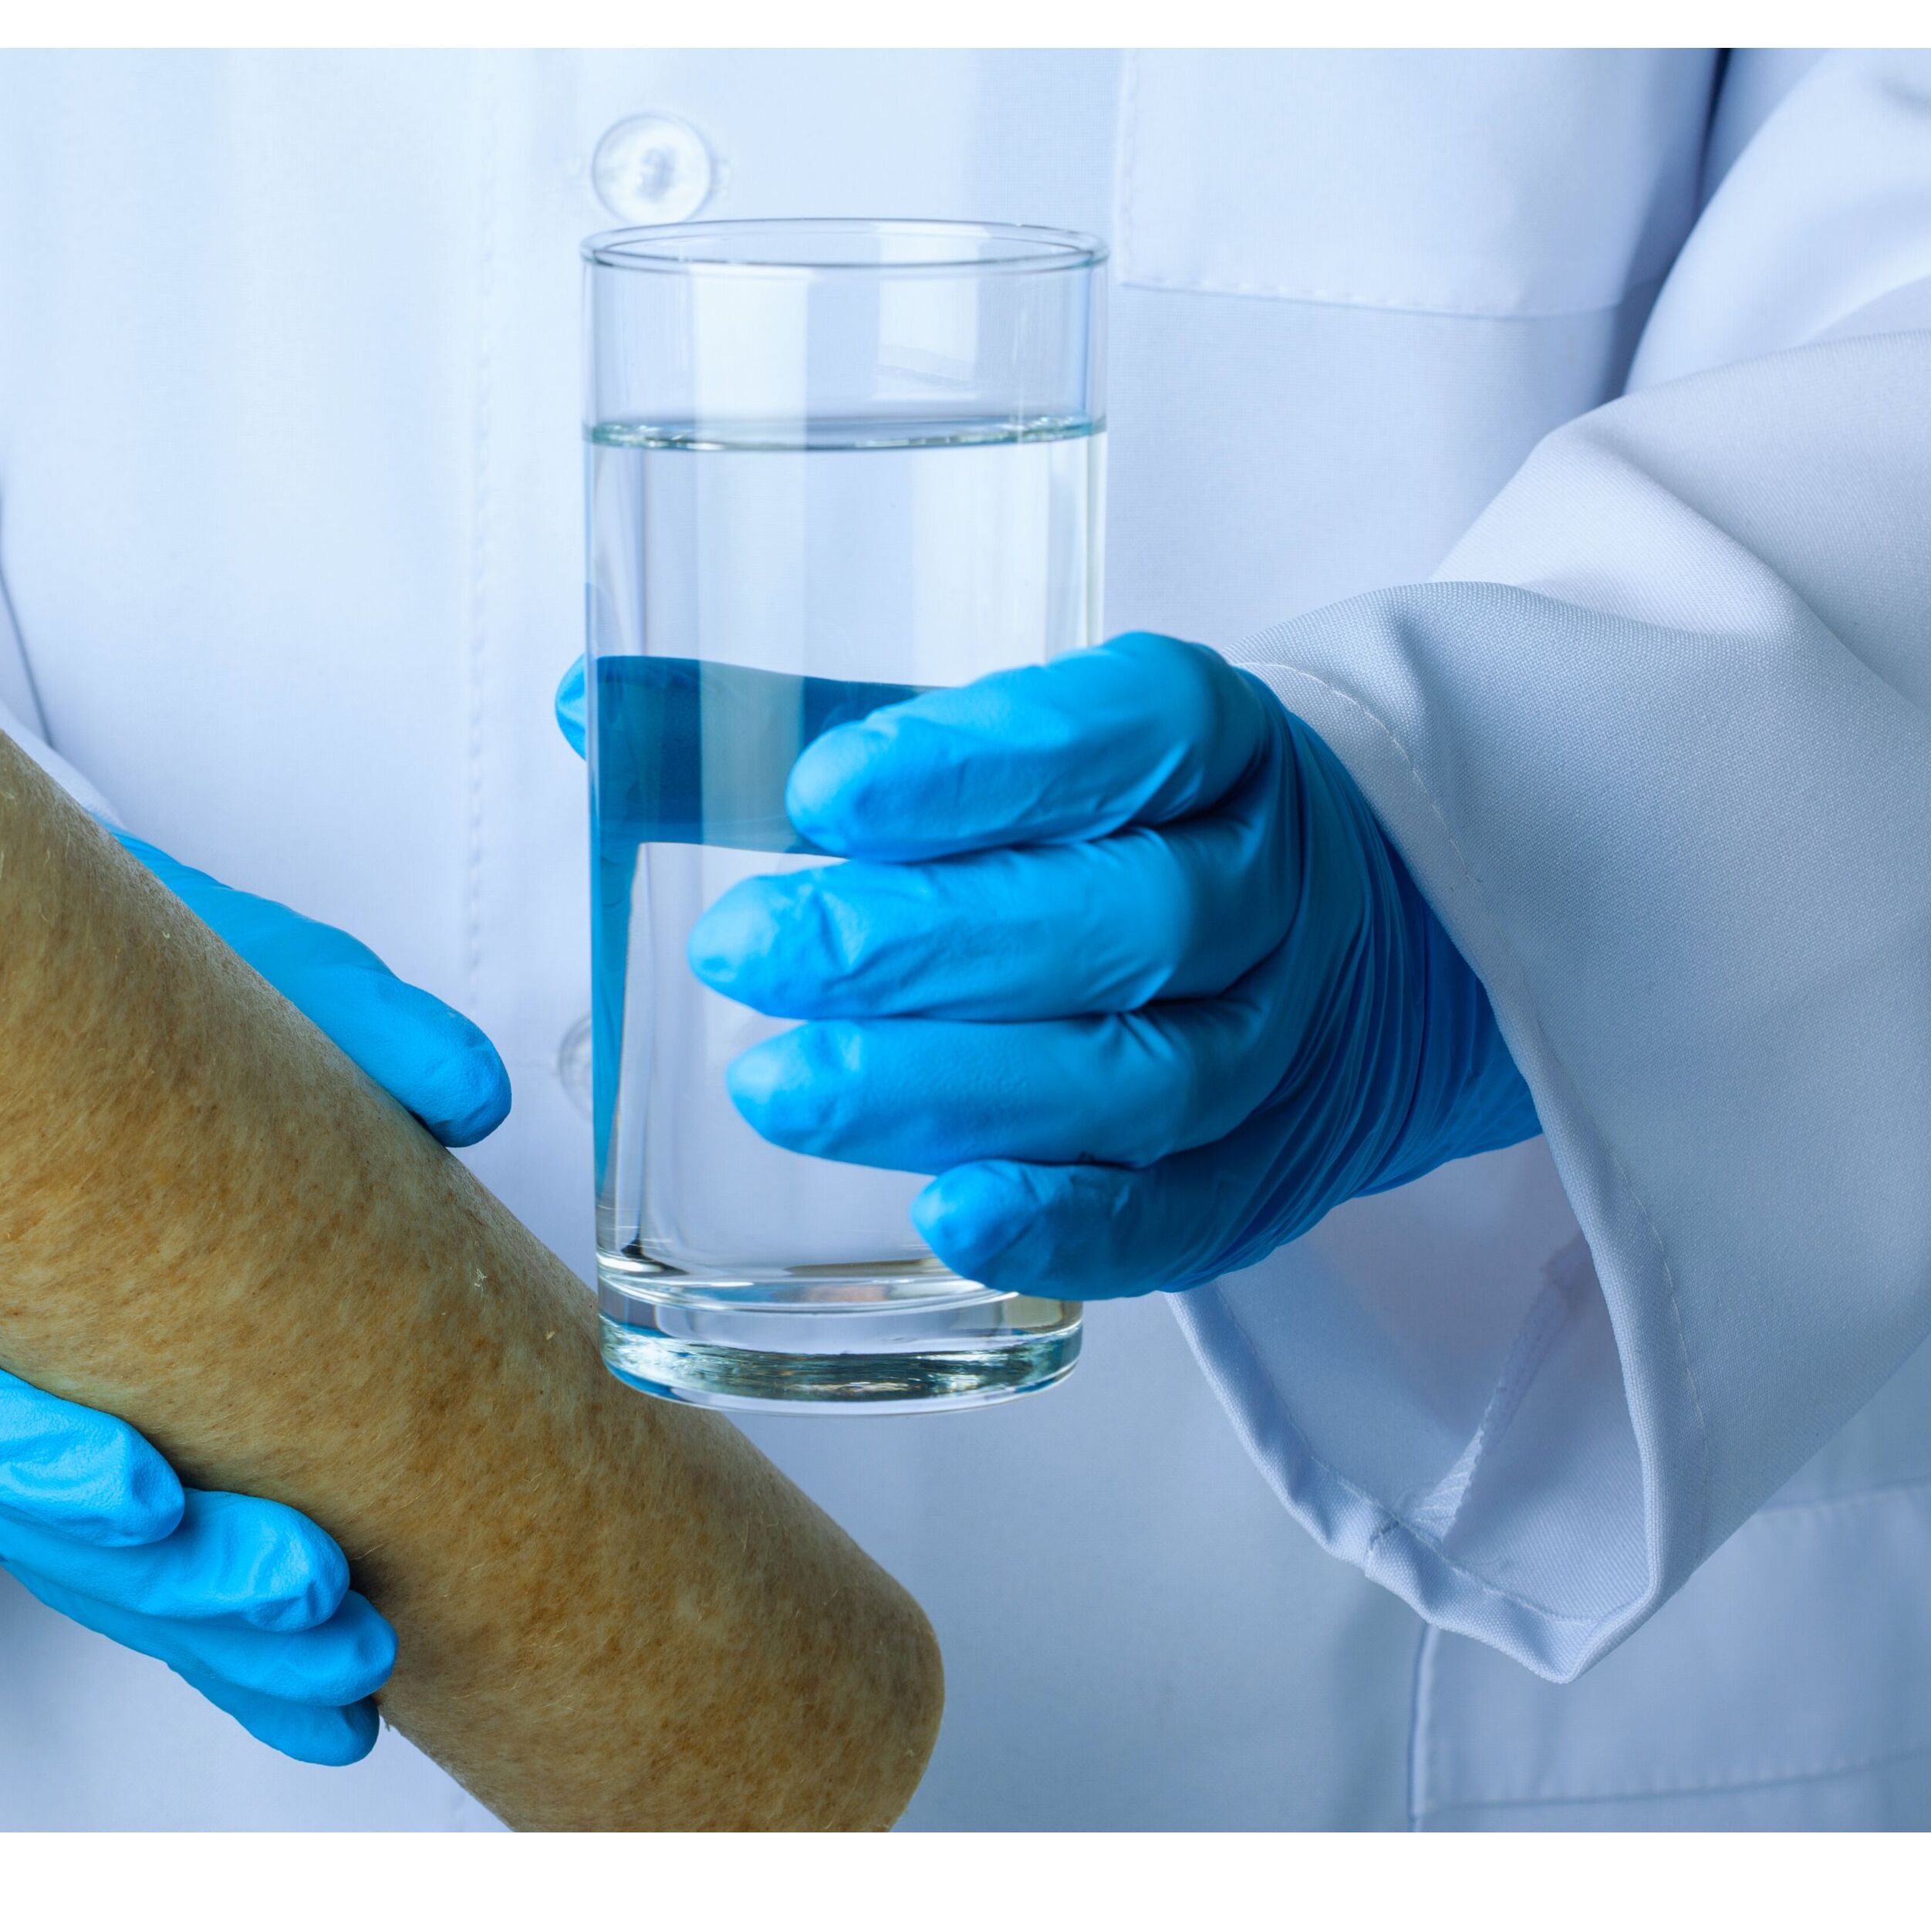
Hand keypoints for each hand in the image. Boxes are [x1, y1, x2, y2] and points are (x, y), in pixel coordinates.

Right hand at [0, 829, 510, 1765]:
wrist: (42, 982)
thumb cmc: (94, 976)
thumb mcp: (194, 949)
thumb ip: (331, 1004)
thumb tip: (471, 1093)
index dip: (12, 1453)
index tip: (142, 1489)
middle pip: (8, 1510)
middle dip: (163, 1581)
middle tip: (314, 1588)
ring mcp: (3, 1411)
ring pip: (80, 1571)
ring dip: (212, 1643)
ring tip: (352, 1673)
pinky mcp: (85, 1450)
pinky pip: (137, 1572)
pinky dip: (231, 1650)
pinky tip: (333, 1705)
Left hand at [654, 634, 1538, 1295]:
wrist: (1340, 939)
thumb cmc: (1109, 828)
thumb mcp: (1004, 741)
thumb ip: (813, 719)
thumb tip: (590, 707)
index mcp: (1210, 741)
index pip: (1126, 733)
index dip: (980, 766)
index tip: (822, 794)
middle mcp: (1267, 886)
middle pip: (1129, 918)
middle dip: (922, 945)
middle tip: (744, 952)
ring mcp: (1278, 1042)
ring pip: (1144, 1077)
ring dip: (951, 1089)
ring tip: (777, 1086)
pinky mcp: (1261, 1174)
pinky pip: (1184, 1215)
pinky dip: (1066, 1224)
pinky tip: (944, 1216)